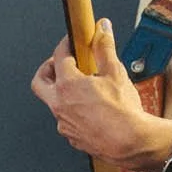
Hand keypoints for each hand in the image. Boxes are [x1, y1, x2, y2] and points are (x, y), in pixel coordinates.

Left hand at [31, 22, 170, 170]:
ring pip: (54, 102)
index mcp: (67, 85)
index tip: (71, 42)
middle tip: (60, 64)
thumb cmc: (123, 112)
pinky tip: (90, 109)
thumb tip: (102, 30)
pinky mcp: (72, 137)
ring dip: (63, 92)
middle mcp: (60, 105)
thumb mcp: (115, 72)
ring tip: (82, 88)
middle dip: (48, 69)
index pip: (59, 56)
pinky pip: (67, 120)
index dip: (65, 45)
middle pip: (40, 81)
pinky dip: (74, 111)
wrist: (132, 141)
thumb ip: (104, 48)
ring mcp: (64, 123)